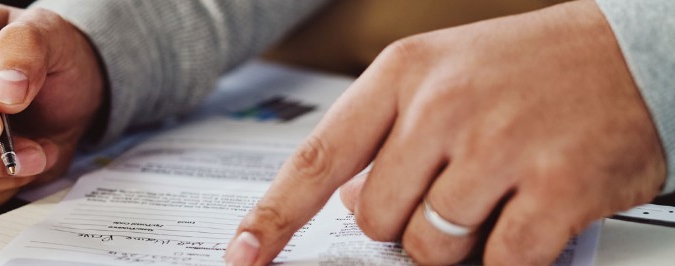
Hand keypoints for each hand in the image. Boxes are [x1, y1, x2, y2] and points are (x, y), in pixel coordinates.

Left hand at [227, 1, 665, 264]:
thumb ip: (387, 135)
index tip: (242, 253)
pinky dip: (510, 255)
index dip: (274, 216)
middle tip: (451, 191)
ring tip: (497, 195)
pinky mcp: (557, 189)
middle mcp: (444, 106)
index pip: (317, 159)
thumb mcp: (443, 74)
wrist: (641, 52)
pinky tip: (531, 214)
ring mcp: (499, 148)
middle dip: (403, 223)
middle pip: (375, 217)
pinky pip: (499, 262)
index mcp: (403, 74)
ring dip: (458, 241)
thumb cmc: (532, 67)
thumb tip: (347, 202)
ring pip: (430, 246)